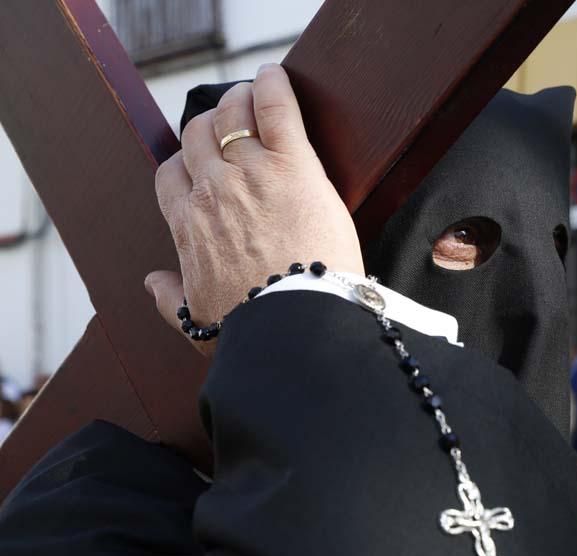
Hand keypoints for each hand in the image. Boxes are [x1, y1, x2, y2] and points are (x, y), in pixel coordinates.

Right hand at [145, 64, 363, 355]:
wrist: (292, 325)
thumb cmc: (249, 328)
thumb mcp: (196, 321)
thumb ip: (170, 298)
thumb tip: (152, 284)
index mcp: (189, 226)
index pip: (173, 175)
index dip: (188, 163)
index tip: (203, 164)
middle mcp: (212, 191)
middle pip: (199, 136)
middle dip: (212, 125)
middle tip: (232, 123)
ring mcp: (251, 173)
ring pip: (232, 116)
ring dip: (238, 101)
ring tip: (252, 96)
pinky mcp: (294, 164)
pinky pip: (276, 109)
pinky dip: (273, 87)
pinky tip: (274, 76)